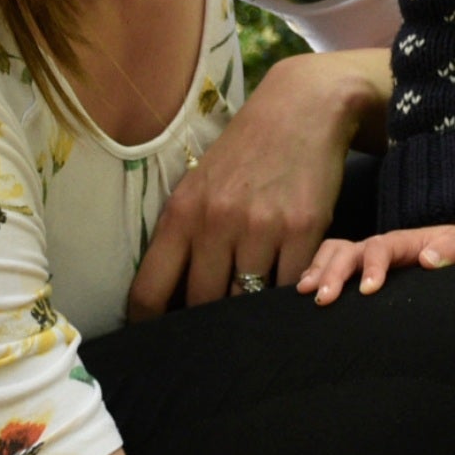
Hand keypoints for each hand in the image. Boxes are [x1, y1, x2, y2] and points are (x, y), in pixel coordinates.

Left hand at [127, 53, 377, 319]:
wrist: (302, 110)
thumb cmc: (245, 154)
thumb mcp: (199, 186)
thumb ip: (184, 237)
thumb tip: (170, 300)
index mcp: (181, 214)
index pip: (150, 292)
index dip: (151, 328)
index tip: (159, 344)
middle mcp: (216, 222)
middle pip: (203, 305)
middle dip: (209, 326)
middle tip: (216, 336)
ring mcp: (261, 227)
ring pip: (248, 301)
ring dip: (252, 312)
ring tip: (255, 318)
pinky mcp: (304, 229)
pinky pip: (290, 286)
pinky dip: (288, 295)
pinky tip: (289, 291)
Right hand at [297, 223, 454, 303]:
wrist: (452, 256)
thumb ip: (451, 250)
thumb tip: (429, 259)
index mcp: (402, 241)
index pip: (380, 247)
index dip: (372, 267)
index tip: (368, 290)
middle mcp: (377, 247)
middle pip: (347, 250)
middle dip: (333, 273)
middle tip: (324, 299)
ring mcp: (363, 256)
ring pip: (332, 253)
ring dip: (317, 270)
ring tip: (305, 292)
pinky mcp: (356, 269)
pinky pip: (327, 263)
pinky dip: (313, 274)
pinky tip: (304, 294)